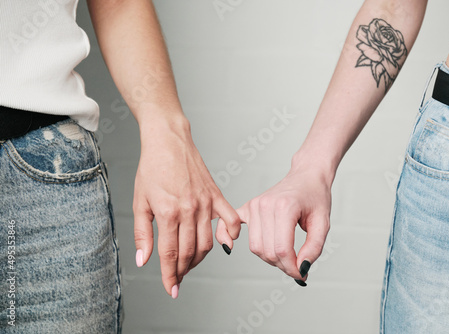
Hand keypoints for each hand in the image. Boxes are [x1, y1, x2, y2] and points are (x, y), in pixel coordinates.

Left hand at [133, 115, 240, 297]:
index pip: (170, 254)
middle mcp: (190, 210)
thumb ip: (142, 233)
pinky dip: (230, 236)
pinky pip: (230, 220)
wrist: (169, 141)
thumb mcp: (140, 202)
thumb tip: (143, 260)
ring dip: (198, 259)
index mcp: (168, 213)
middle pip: (189, 252)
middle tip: (176, 278)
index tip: (171, 289)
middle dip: (182, 271)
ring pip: (207, 242)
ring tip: (189, 264)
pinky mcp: (216, 196)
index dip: (169, 276)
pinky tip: (223, 245)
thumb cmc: (152, 168)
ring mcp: (206, 203)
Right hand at [216, 166, 330, 283]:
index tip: (302, 273)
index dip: (293, 268)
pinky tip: (230, 246)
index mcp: (285, 207)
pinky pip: (229, 225)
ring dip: (270, 258)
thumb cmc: (316, 197)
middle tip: (297, 265)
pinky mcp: (248, 207)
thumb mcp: (323, 223)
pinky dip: (227, 236)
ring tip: (286, 254)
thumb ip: (314, 248)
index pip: (282, 249)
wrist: (307, 176)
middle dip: (283, 265)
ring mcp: (254, 205)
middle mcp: (265, 205)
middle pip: (267, 251)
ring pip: (255, 247)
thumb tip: (301, 269)